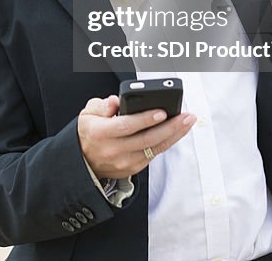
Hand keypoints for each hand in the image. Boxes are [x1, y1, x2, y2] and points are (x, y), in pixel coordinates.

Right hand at [78, 95, 195, 179]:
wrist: (84, 160)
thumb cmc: (89, 132)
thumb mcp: (87, 113)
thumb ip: (102, 105)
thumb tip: (116, 102)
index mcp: (100, 132)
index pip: (126, 126)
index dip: (145, 119)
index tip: (161, 112)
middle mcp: (113, 149)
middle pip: (146, 139)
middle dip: (170, 127)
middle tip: (185, 116)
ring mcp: (124, 162)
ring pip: (154, 148)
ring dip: (174, 135)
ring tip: (187, 122)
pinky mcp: (133, 168)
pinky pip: (154, 154)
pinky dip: (167, 142)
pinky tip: (176, 132)